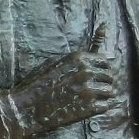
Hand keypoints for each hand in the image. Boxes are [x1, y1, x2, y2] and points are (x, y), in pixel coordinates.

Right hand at [5, 22, 118, 138]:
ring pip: (111, 91)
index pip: (105, 61)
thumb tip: (103, 29)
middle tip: (96, 89)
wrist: (27, 107)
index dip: (102, 70)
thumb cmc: (38, 83)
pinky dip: (102, 107)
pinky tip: (92, 108)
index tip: (97, 76)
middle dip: (105, 82)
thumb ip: (78, 55)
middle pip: (110, 76)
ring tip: (94, 99)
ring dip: (104, 95)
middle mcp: (86, 72)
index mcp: (79, 58)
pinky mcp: (89, 108)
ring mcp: (89, 90)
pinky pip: (107, 105)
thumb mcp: (55, 62)